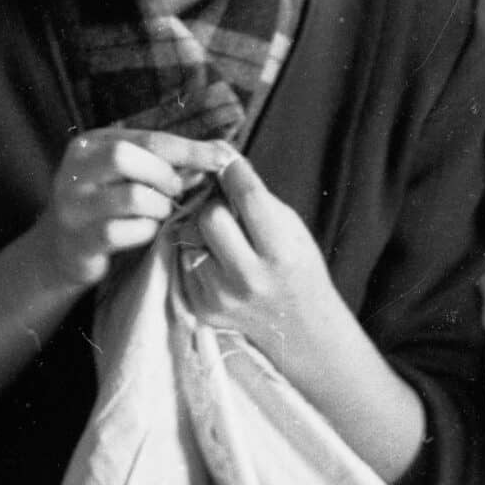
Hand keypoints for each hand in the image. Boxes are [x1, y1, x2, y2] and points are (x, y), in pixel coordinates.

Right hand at [36, 129, 232, 291]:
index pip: (147, 137)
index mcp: (90, 144)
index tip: (223, 157)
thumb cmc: (106, 206)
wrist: (61, 251)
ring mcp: (73, 206)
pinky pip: (122, 232)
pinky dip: (145, 232)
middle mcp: (75, 170)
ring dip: (159, 207)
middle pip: (126, 157)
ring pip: (130, 196)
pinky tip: (147, 233)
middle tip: (179, 191)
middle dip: (165, 175)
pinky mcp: (79, 240)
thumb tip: (218, 155)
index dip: (189, 148)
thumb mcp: (126, 175)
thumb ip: (162, 162)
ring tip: (163, 212)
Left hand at [174, 155, 351, 377]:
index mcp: (280, 252)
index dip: (234, 171)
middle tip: (226, 205)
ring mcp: (221, 295)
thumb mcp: (290, 228)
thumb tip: (222, 157)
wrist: (300, 327)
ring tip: (222, 235)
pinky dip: (197, 252)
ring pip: (190, 237)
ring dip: (202, 229)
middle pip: (210, 216)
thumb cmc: (298, 267)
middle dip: (216, 203)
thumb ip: (257, 198)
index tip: (227, 159)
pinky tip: (217, 258)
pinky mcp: (201, 307)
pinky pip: (185, 261)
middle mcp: (249, 277)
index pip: (247, 196)